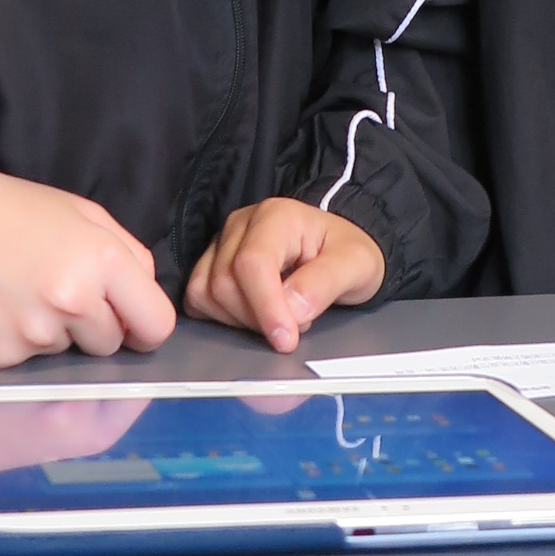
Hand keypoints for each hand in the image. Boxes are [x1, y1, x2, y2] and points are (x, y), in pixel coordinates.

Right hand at [0, 172, 174, 367]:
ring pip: (63, 354)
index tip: (129, 321)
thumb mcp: (85, 214)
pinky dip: (12, 340)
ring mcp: (30, 335)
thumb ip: (130, 256)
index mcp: (102, 263)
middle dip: (93, 325)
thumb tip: (143, 305)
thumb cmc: (15, 212)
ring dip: (50, 331)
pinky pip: (22, 362)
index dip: (144, 326)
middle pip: (108, 345)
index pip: (156, 326)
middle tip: (58, 292)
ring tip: (19, 292)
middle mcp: (70, 304)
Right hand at [185, 198, 383, 353]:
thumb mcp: (357, 265)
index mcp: (276, 216)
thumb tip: (292, 309)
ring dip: (241, 320)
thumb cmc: (347, 253)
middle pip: (224, 283)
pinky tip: (254, 314)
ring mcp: (222, 243)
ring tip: (279, 314)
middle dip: (258, 318)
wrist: (339, 250)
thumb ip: (325, 283)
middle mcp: (241, 224)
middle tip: (296, 323)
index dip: (265, 307)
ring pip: (206, 293)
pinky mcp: (211, 264)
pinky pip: (197, 298)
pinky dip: (221, 317)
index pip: (252, 263)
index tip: (286, 339)